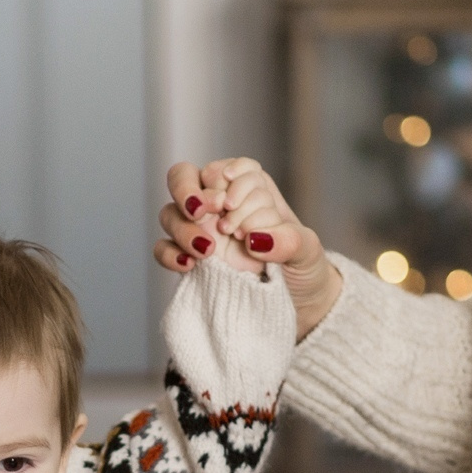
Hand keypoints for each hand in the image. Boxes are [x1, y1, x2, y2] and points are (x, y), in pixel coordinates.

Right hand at [155, 159, 344, 336]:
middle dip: (186, 190)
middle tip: (204, 211)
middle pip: (184, 178)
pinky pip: (164, 249)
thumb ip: (289, 241)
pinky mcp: (189, 259)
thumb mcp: (307, 251)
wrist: (296, 303)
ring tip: (207, 250)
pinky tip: (188, 266)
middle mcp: (219, 205)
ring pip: (170, 213)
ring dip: (182, 227)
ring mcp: (201, 230)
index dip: (225, 178)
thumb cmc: (302, 268)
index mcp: (249, 189)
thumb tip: (255, 240)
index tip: (232, 203)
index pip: (226, 168)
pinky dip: (170, 254)